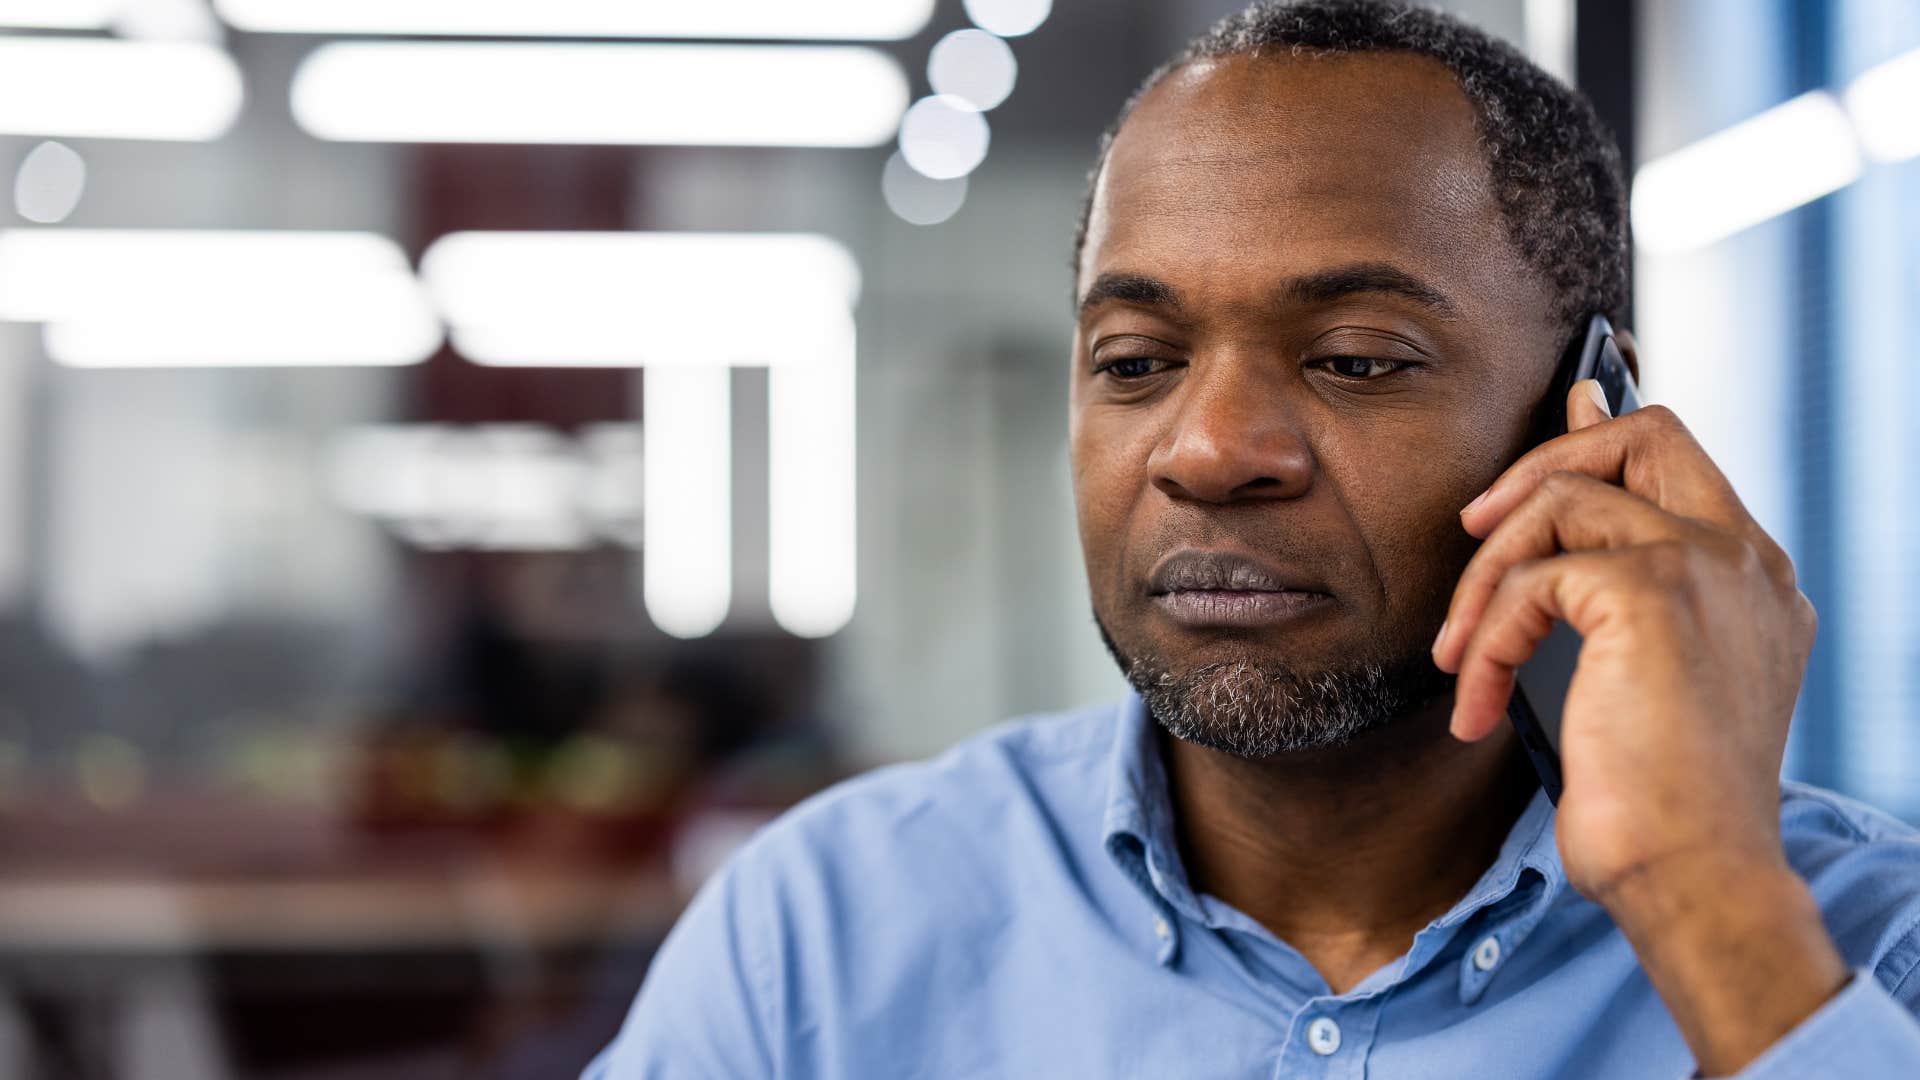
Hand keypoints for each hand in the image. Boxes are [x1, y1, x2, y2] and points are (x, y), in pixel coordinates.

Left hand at [1430, 380, 1844, 1074]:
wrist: (1691, 873)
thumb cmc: (1658, 800)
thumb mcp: (1635, 676)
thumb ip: (1608, 584)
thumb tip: (1543, 522)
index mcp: (1752, 578)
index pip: (1676, 458)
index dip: (1594, 440)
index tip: (1520, 472)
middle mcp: (1745, 559)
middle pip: (1642, 435)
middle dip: (1539, 466)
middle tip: (1473, 530)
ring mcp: (1708, 567)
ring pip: (1562, 502)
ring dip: (1485, 581)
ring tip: (1462, 660)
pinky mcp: (1653, 592)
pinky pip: (1530, 583)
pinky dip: (1488, 643)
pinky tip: (1481, 708)